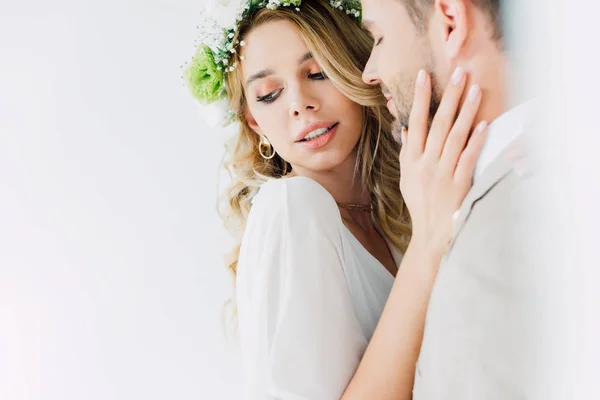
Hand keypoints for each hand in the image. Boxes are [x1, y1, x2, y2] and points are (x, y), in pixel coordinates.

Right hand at [399, 68, 487, 253]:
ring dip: (466, 112)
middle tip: (459, 73)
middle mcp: (426, 163)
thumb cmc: (419, 202)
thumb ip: (407, 151)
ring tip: (475, 90)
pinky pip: (467, 158)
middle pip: (438, 124)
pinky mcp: (459, 183)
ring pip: (455, 137)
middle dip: (449, 97)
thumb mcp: (406, 177)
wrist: (431, 231)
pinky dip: (475, 141)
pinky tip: (483, 124)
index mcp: (412, 159)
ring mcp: (442, 173)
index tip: (424, 75)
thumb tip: (407, 128)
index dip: (420, 98)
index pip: (416, 122)